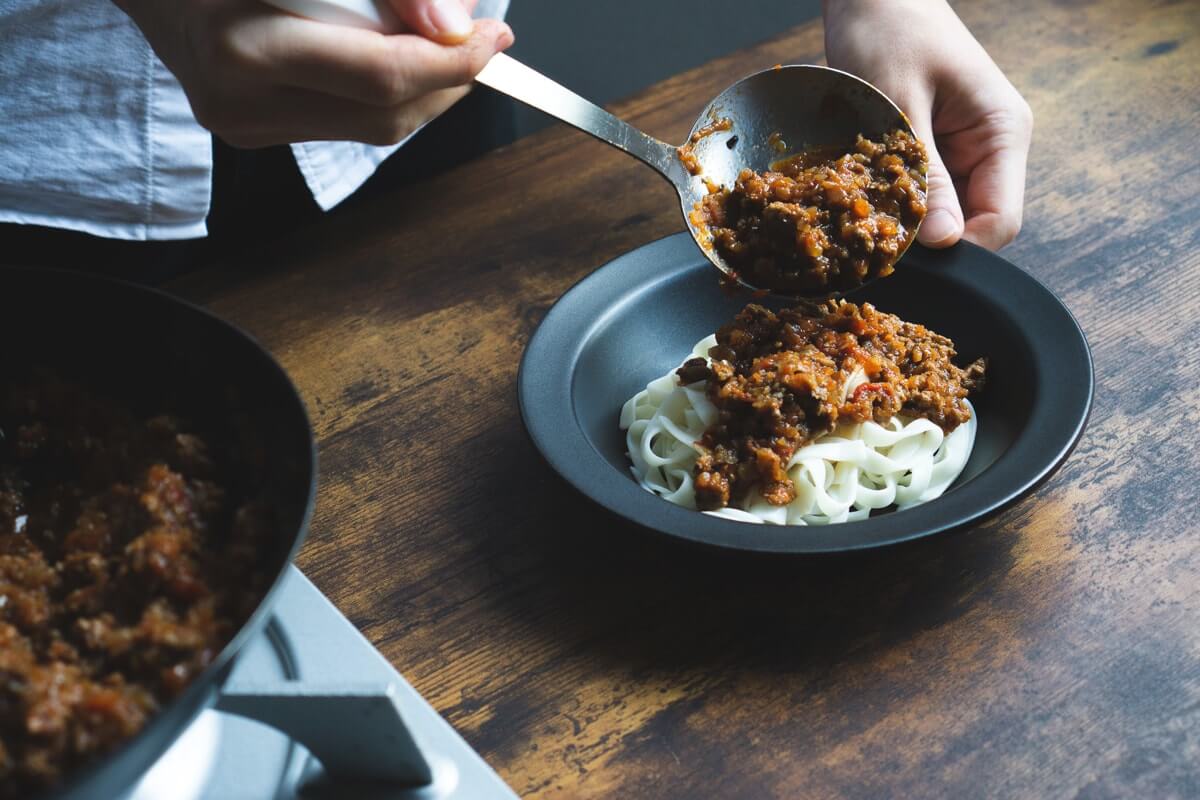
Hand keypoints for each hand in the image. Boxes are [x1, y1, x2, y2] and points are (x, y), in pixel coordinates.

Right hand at [111, 0, 513, 146]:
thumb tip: (453, 26)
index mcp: (245, 45)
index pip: (384, 75)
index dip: (454, 62)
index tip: (495, 37)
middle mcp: (238, 99)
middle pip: (386, 116)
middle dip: (447, 82)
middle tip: (481, 43)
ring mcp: (241, 125)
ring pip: (371, 130)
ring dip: (422, 92)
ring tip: (441, 48)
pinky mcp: (247, 133)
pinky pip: (342, 123)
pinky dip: (381, 95)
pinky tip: (390, 60)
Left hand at [822, 0, 1032, 249]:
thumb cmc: (889, 31)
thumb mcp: (900, 103)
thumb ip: (926, 175)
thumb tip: (943, 242)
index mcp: (1003, 132)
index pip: (1000, 221)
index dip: (959, 250)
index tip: (908, 254)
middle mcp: (992, 148)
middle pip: (973, 225)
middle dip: (929, 239)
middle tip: (877, 238)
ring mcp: (964, 152)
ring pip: (945, 216)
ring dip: (909, 222)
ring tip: (867, 214)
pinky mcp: (934, 153)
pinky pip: (923, 196)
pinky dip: (896, 204)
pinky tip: (866, 197)